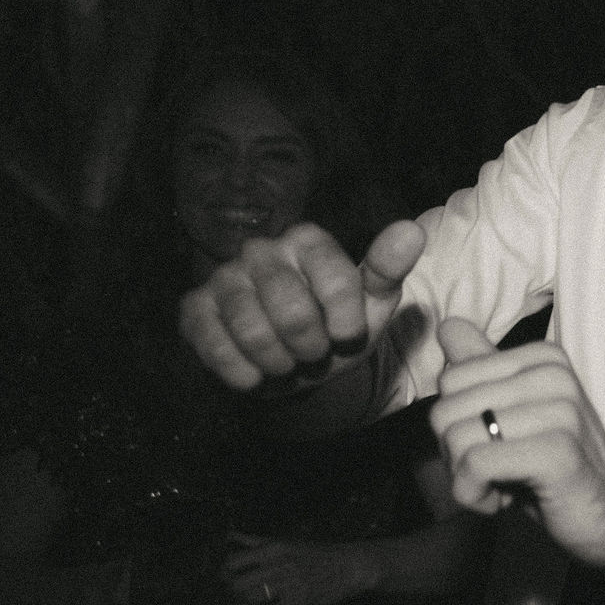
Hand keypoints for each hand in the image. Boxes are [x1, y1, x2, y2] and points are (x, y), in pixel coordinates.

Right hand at [179, 219, 425, 390]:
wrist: (291, 368)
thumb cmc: (334, 330)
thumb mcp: (372, 305)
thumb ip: (388, 269)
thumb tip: (411, 230)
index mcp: (307, 240)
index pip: (334, 280)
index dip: (346, 321)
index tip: (348, 336)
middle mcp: (261, 249)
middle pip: (291, 309)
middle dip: (310, 346)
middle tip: (314, 353)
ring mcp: (223, 277)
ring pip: (252, 330)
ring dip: (279, 361)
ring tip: (288, 363)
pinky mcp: (194, 308)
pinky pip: (216, 346)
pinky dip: (244, 372)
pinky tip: (256, 374)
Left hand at [221, 533, 375, 604]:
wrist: (350, 565)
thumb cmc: (316, 552)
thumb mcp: (286, 542)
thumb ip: (255, 541)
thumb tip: (229, 536)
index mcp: (274, 548)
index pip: (233, 562)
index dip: (224, 573)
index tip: (226, 578)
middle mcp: (279, 564)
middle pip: (237, 584)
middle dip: (232, 592)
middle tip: (236, 594)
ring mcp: (289, 584)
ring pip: (251, 599)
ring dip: (246, 604)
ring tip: (250, 603)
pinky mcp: (299, 601)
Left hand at [428, 318, 604, 566]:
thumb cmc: (554, 465)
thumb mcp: (513, 412)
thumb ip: (481, 367)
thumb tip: (448, 324)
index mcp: (543, 357)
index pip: (450, 379)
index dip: (456, 424)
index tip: (494, 445)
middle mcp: (554, 375)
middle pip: (447, 409)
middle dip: (455, 454)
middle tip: (496, 471)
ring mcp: (561, 411)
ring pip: (458, 438)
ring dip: (466, 479)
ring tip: (503, 485)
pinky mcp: (559, 451)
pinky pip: (476, 464)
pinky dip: (474, 495)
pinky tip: (502, 502)